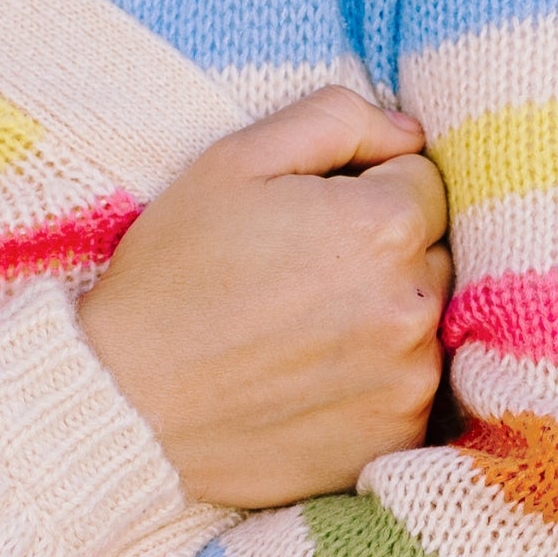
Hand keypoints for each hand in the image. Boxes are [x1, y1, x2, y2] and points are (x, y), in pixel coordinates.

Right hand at [76, 87, 450, 508]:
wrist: (125, 403)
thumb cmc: (173, 273)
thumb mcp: (232, 161)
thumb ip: (334, 119)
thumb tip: (408, 133)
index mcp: (382, 224)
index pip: (422, 179)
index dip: (362, 188)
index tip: (306, 217)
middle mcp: (414, 304)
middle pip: (432, 251)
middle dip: (382, 251)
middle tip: (298, 274)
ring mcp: (410, 380)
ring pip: (423, 322)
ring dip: (381, 317)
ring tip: (297, 330)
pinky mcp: (395, 438)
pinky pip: (407, 389)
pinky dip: (372, 381)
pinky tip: (306, 380)